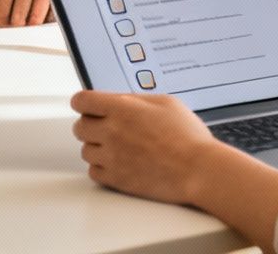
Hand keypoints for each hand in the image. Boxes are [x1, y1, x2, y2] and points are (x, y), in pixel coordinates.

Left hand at [0, 0, 52, 26]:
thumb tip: (3, 6)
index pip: (3, 7)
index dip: (0, 22)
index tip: (0, 29)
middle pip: (19, 17)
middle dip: (15, 29)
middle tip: (14, 33)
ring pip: (36, 18)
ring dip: (30, 27)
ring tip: (27, 30)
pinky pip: (52, 11)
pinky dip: (46, 19)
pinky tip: (43, 20)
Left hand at [72, 89, 225, 204]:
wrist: (198, 169)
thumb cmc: (188, 137)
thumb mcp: (164, 102)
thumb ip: (135, 99)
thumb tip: (118, 100)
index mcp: (121, 108)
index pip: (81, 101)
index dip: (83, 102)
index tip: (88, 106)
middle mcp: (111, 132)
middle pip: (79, 126)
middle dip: (91, 125)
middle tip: (106, 128)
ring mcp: (112, 157)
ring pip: (85, 150)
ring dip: (97, 147)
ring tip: (117, 147)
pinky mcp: (116, 179)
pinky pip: (93, 172)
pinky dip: (102, 168)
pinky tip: (117, 163)